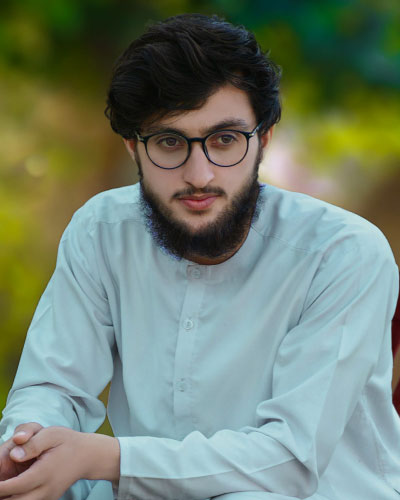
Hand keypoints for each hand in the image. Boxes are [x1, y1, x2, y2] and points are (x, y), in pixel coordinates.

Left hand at [0, 426, 119, 499]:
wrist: (88, 456)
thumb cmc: (67, 442)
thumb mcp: (51, 434)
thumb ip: (32, 442)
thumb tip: (13, 454)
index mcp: (45, 472)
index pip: (15, 485)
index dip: (0, 485)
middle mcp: (46, 490)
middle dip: (2, 495)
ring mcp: (47, 497)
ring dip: (9, 496)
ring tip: (4, 486)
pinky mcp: (47, 499)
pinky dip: (16, 497)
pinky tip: (11, 489)